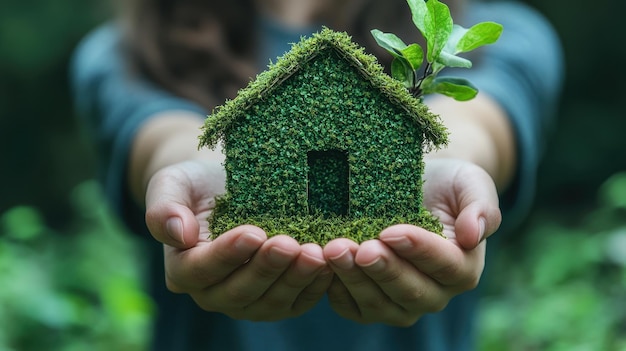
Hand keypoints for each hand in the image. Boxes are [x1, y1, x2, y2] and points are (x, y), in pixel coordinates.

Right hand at [144, 160, 332, 320]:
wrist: (228, 188)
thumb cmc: (198, 185)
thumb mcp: (172, 183)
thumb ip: (163, 208)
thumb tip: (179, 235)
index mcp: (183, 269)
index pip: (201, 269)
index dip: (227, 255)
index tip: (253, 232)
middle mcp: (213, 294)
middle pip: (239, 292)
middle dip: (266, 269)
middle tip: (289, 243)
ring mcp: (247, 301)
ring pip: (270, 303)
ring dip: (294, 281)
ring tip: (315, 254)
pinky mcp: (277, 300)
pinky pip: (295, 302)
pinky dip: (313, 287)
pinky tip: (328, 266)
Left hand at [323, 158, 500, 325]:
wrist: (416, 189)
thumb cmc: (446, 185)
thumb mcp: (470, 184)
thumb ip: (481, 208)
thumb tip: (475, 235)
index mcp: (464, 268)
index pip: (445, 266)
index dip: (419, 251)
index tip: (392, 231)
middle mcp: (435, 294)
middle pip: (411, 292)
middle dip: (383, 269)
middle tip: (360, 247)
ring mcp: (400, 304)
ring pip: (379, 304)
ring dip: (355, 280)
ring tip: (335, 250)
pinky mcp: (369, 303)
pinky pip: (352, 307)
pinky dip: (336, 290)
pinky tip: (322, 265)